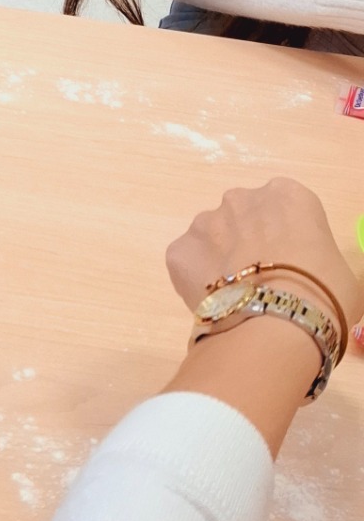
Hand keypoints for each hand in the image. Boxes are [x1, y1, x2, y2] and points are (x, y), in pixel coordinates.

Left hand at [166, 178, 363, 331]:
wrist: (277, 325)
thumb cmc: (323, 296)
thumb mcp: (341, 272)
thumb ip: (317, 259)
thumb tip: (308, 275)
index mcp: (287, 195)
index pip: (284, 208)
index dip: (287, 238)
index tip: (291, 264)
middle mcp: (242, 199)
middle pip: (244, 218)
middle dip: (249, 244)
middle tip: (262, 281)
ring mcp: (205, 222)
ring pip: (212, 238)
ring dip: (221, 260)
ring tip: (238, 297)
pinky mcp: (179, 249)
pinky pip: (189, 263)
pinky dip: (197, 281)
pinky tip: (216, 304)